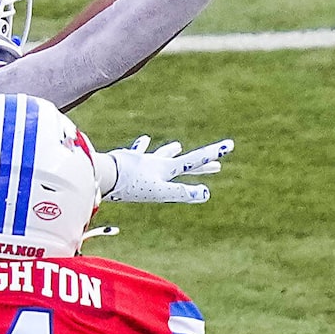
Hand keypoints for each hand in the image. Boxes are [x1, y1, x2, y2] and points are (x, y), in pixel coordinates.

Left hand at [98, 135, 232, 204]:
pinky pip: (137, 152)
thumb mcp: (160, 192)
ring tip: (178, 145)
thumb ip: (181, 193)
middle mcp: (157, 163)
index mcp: (167, 170)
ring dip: (170, 150)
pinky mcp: (127, 160)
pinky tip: (144, 140)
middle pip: (183, 162)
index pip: (194, 161)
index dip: (212, 155)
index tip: (229, 145)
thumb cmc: (132, 185)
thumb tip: (205, 193)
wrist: (105, 173)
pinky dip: (142, 146)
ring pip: (160, 154)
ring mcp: (142, 160)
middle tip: (217, 163)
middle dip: (200, 163)